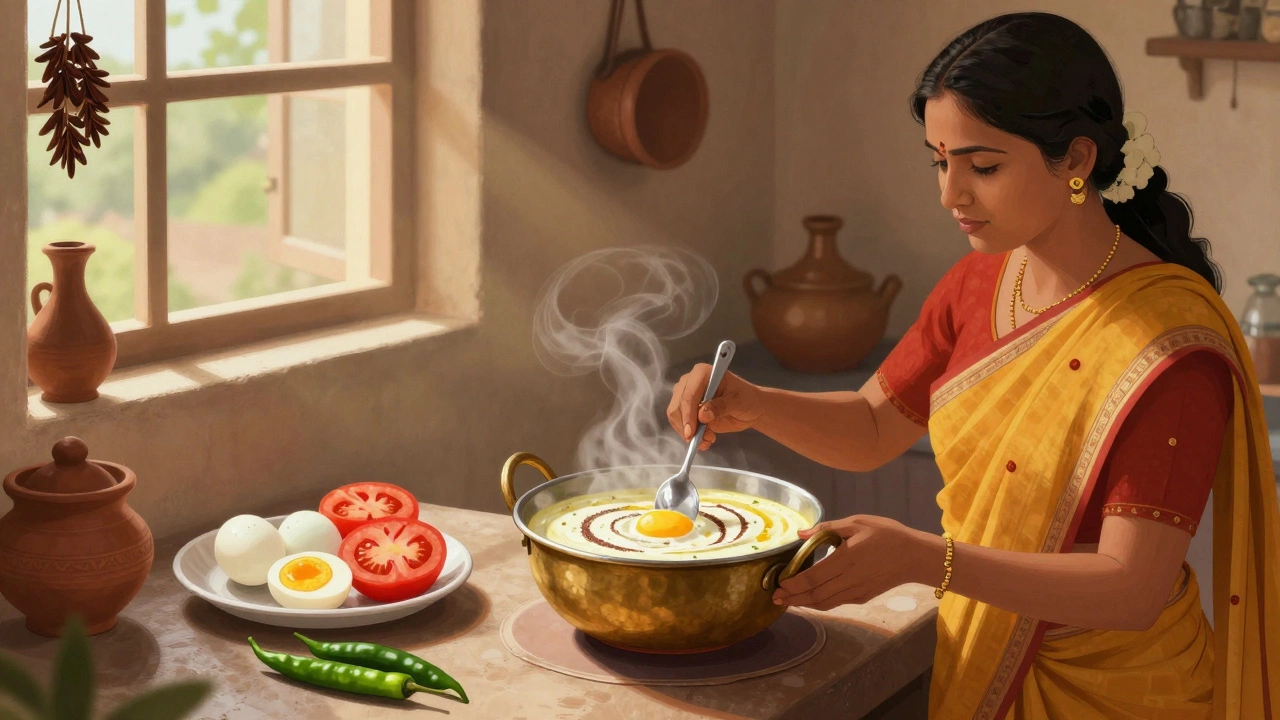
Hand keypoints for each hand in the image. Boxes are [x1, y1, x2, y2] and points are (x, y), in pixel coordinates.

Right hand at [666, 365, 763, 450]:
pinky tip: (703, 440)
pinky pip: (680, 423)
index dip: (688, 414)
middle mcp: (690, 382)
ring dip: (688, 432)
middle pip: (678, 405)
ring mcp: (686, 395)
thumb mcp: (738, 402)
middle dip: (688, 426)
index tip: (691, 432)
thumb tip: (702, 415)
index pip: (689, 394)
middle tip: (704, 439)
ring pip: (675, 416)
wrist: (750, 407)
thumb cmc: (746, 399)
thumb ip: (721, 406)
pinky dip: (689, 435)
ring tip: (707, 440)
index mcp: (702, 373)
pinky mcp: (687, 409)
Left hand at [772, 515, 934, 610]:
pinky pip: (836, 603)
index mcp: (846, 558)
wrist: (915, 556)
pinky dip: (819, 604)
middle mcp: (849, 579)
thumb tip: (801, 533)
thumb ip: (828, 528)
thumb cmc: (886, 534)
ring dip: (804, 604)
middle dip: (793, 598)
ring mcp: (856, 591)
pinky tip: (810, 601)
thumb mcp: (858, 522)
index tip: (779, 582)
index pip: (813, 576)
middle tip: (775, 599)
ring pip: (824, 603)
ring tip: (787, 603)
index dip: (794, 583)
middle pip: (815, 594)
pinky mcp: (862, 597)